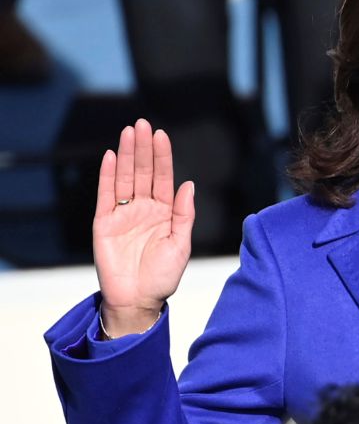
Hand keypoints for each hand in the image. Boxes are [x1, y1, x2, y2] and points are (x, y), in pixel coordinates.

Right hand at [93, 119, 195, 335]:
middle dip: (143, 148)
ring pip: (124, 178)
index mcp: (164, 212)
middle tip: (142, 124)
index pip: (162, 178)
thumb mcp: (181, 244)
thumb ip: (184, 214)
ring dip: (125, 155)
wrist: (138, 300)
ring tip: (128, 132)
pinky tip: (109, 156)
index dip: (162, 157)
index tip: (161, 135)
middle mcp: (143, 209)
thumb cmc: (163, 276)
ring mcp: (123, 214)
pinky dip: (106, 176)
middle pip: (142, 172)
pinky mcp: (104, 223)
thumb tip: (188, 184)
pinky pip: (106, 195)